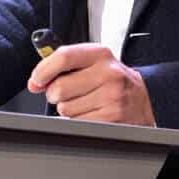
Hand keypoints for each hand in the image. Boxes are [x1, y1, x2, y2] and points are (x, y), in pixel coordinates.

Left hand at [28, 43, 155, 125]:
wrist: (143, 100)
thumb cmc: (112, 81)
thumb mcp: (93, 63)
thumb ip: (63, 66)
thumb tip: (35, 82)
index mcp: (100, 54)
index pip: (64, 57)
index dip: (43, 71)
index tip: (37, 80)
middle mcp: (109, 74)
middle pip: (59, 88)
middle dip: (56, 94)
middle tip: (69, 93)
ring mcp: (113, 97)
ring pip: (66, 109)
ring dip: (69, 110)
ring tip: (86, 102)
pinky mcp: (113, 118)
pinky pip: (77, 123)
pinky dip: (80, 121)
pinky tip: (93, 113)